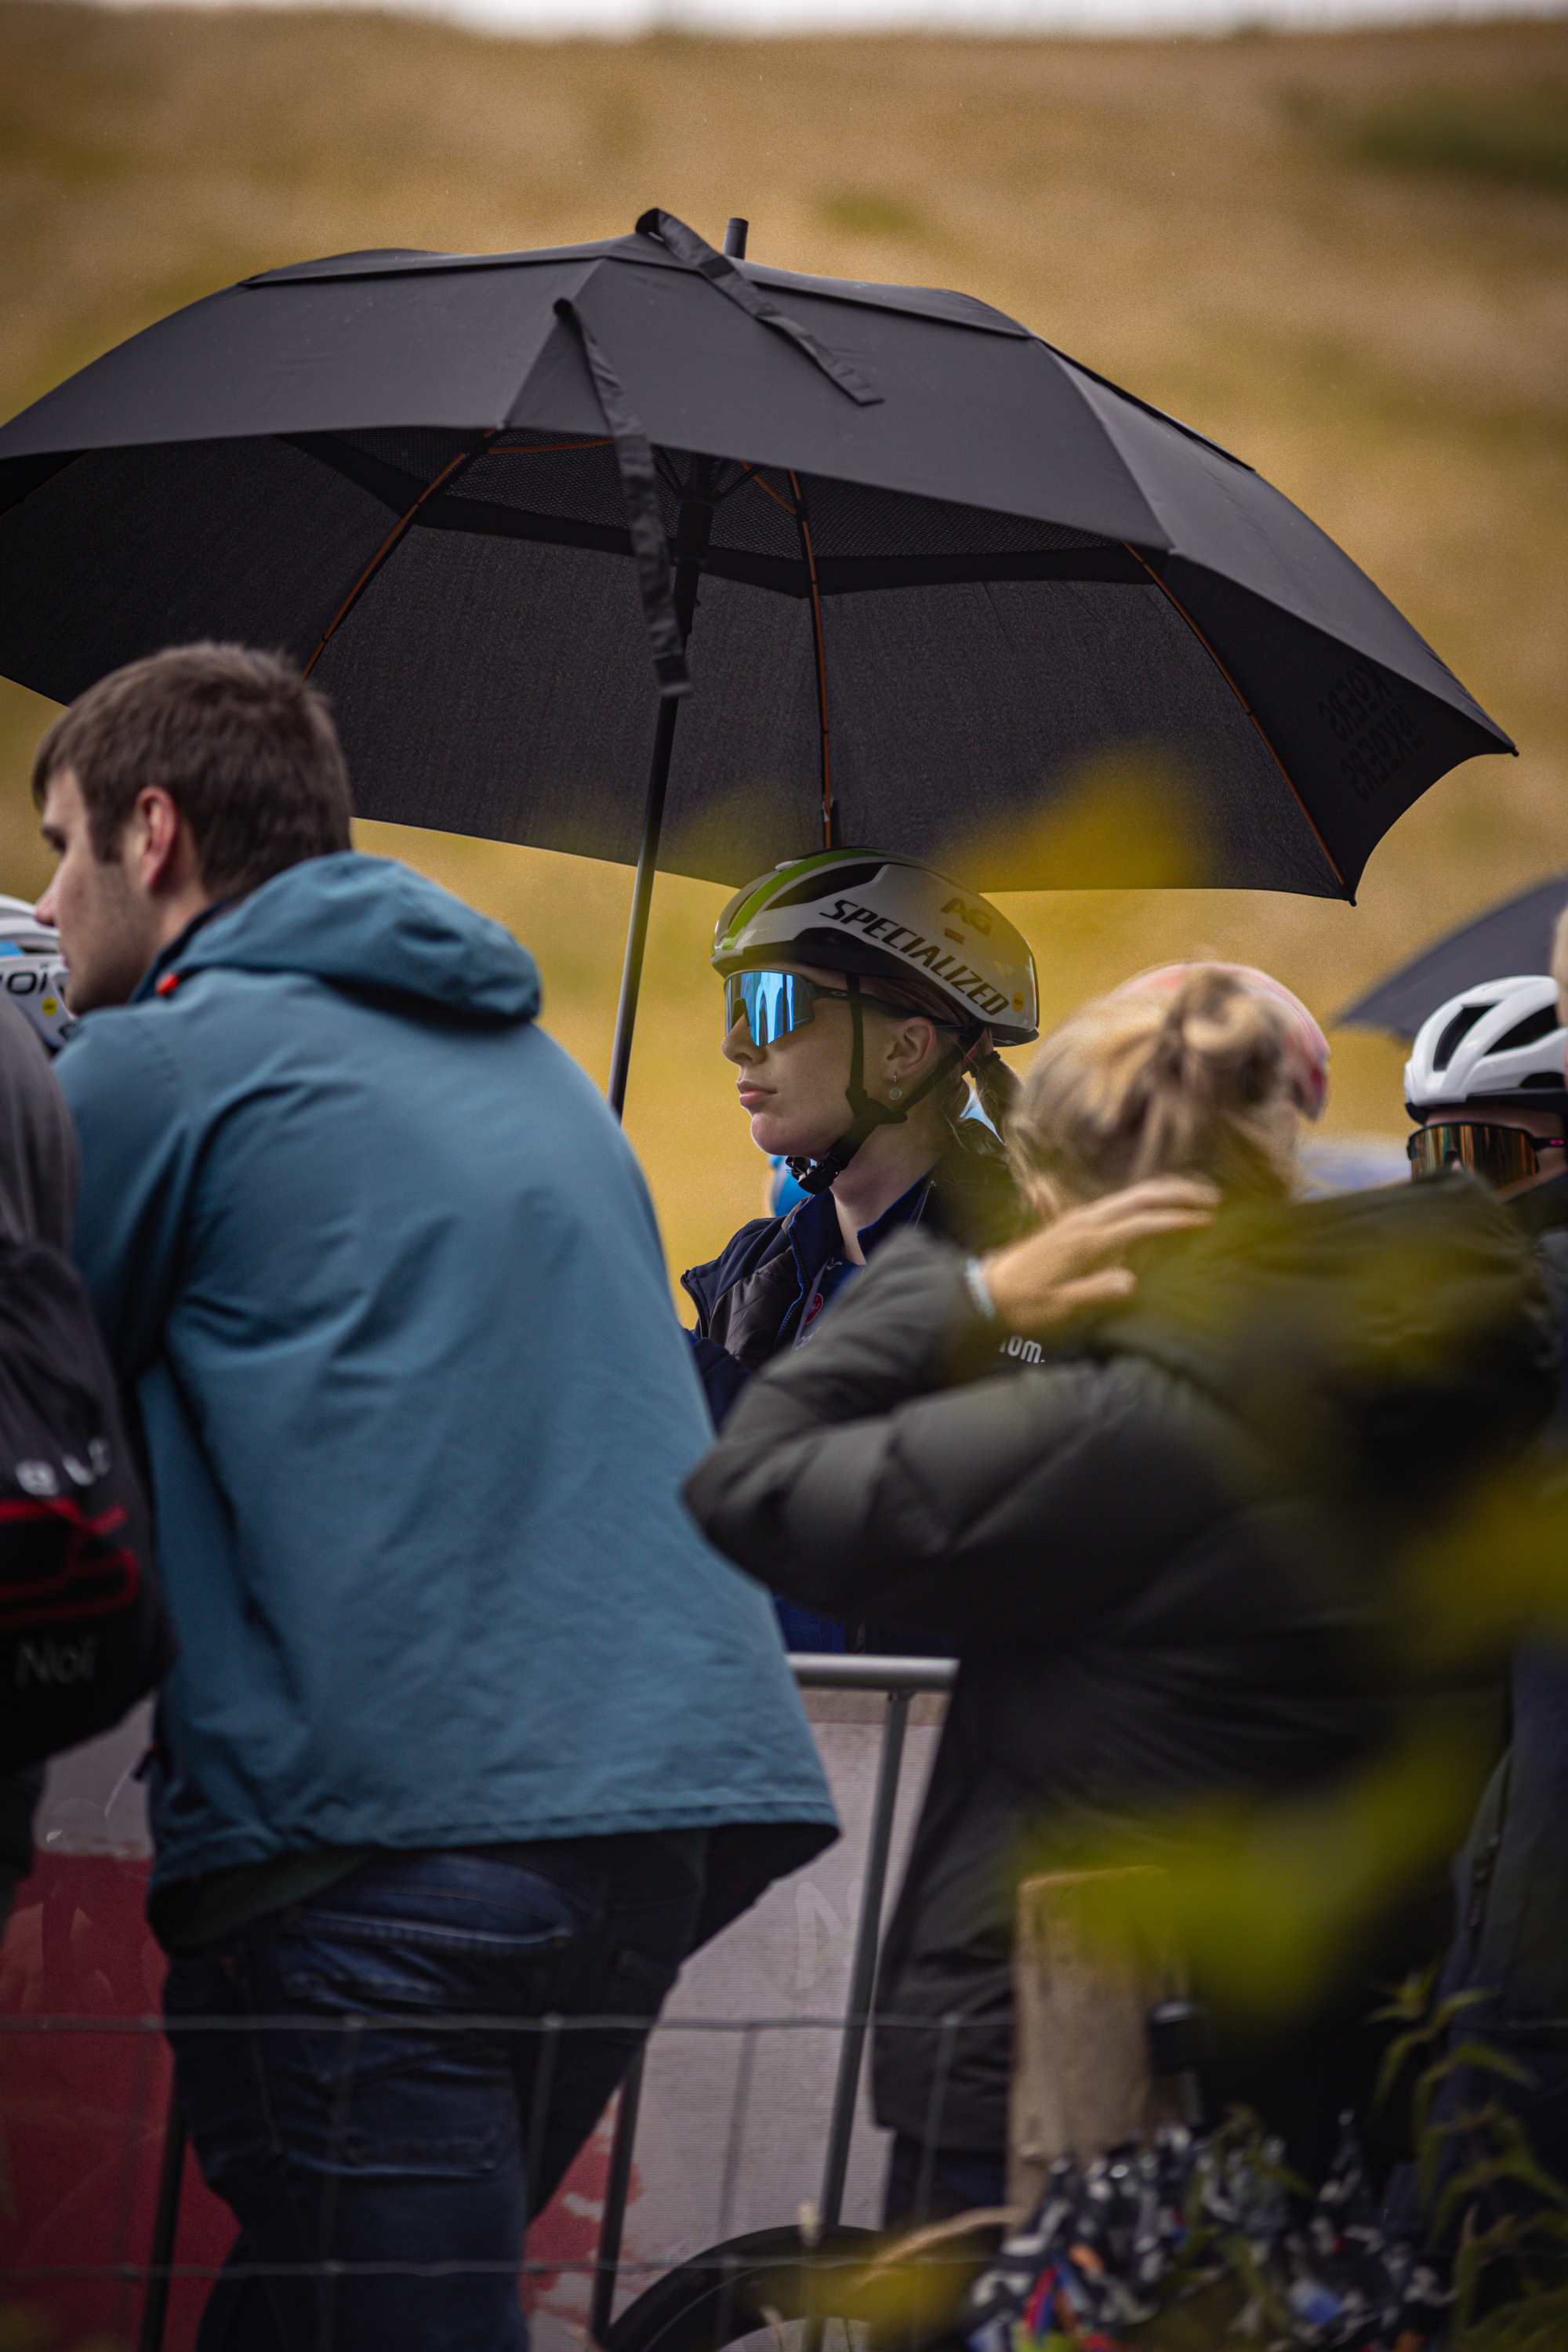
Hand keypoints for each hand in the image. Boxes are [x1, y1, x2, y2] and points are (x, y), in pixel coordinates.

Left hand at [979, 1177, 1219, 1333]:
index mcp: (1086, 1240)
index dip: (1177, 1220)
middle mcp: (1084, 1220)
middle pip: (1140, 1196)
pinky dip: (1146, 1199)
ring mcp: (1078, 1217)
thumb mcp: (1060, 1307)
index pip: (1141, 1223)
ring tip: (1197, 1195)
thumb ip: (1096, 1292)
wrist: (987, 1292)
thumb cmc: (1024, 1304)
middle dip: (1179, 1193)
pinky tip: (1160, 1206)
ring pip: (1130, 1194)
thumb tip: (1133, 1282)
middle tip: (1214, 1198)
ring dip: (1165, 1191)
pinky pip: (1119, 1203)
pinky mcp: (1074, 1222)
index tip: (1208, 1221)